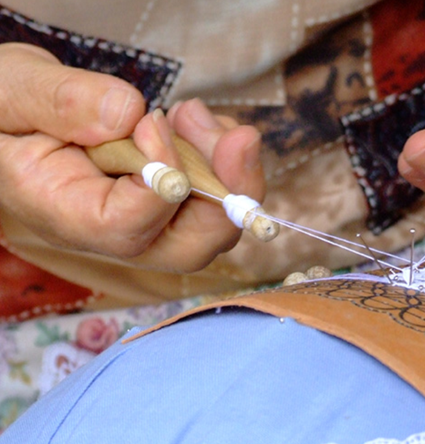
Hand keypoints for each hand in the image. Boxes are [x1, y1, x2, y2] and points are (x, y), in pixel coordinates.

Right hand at [0, 43, 263, 270]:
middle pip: (190, 246)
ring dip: (225, 166)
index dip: (161, 182)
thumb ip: (61, 103)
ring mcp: (146, 215)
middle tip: (237, 138)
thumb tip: (128, 116)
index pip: (129, 228)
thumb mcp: (12, 91)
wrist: (13, 115)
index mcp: (64, 213)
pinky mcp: (167, 196)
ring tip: (192, 114)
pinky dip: (219, 155)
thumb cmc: (6, 109)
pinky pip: (213, 192)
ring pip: (212, 220)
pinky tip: (191, 120)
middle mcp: (113, 228)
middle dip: (229, 195)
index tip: (153, 123)